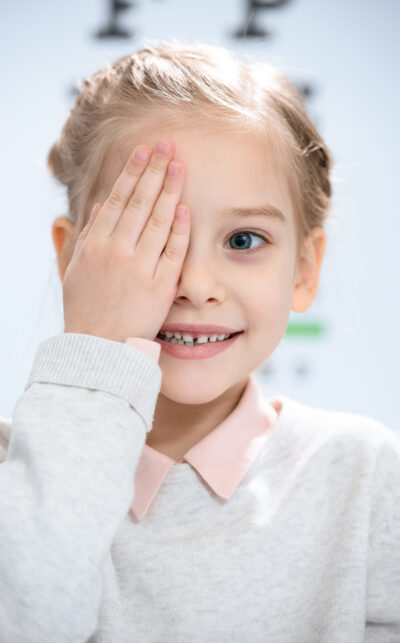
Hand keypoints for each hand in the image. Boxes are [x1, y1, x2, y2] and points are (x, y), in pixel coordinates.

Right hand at [62, 138, 189, 343]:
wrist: (98, 348)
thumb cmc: (85, 310)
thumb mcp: (74, 270)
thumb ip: (82, 237)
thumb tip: (94, 207)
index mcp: (95, 244)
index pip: (118, 199)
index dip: (132, 172)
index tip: (143, 151)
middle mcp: (117, 251)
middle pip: (140, 202)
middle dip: (154, 169)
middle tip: (167, 144)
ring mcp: (139, 267)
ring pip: (158, 221)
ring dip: (170, 190)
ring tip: (179, 165)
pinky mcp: (160, 286)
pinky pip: (173, 252)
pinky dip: (180, 229)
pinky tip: (186, 208)